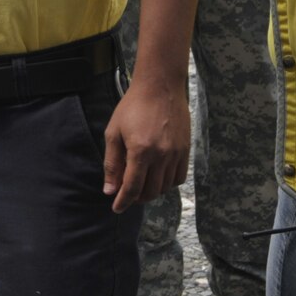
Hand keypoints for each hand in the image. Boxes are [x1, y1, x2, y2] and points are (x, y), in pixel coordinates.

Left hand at [102, 77, 189, 212]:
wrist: (160, 87)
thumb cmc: (132, 107)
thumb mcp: (114, 132)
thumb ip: (112, 163)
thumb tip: (110, 190)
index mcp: (140, 151)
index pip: (132, 188)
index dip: (123, 201)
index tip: (116, 208)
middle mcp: (161, 156)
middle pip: (151, 192)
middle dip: (137, 198)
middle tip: (127, 194)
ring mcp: (176, 154)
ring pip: (165, 187)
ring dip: (152, 191)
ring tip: (141, 185)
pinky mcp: (186, 150)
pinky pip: (179, 177)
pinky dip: (167, 183)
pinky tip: (157, 176)